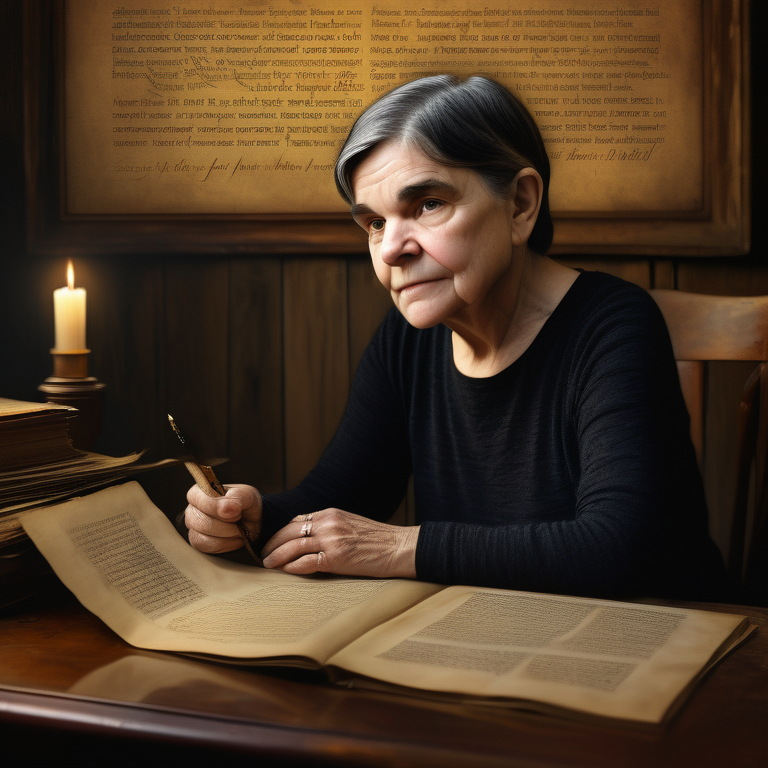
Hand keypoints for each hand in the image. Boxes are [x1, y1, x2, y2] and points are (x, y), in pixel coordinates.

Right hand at [185, 483, 261, 553]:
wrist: (252, 522)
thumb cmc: (246, 505)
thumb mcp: (248, 495)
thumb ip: (238, 497)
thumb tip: (225, 508)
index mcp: (201, 492)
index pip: (198, 499)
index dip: (216, 507)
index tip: (236, 511)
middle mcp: (193, 509)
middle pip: (201, 522)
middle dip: (226, 524)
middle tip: (239, 519)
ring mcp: (194, 527)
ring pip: (202, 537)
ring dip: (227, 535)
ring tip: (238, 529)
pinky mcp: (198, 542)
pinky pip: (207, 547)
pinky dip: (226, 544)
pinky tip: (234, 538)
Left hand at [261, 508, 418, 577]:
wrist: (399, 547)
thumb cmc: (377, 540)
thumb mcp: (350, 524)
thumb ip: (330, 527)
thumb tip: (309, 538)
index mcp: (330, 513)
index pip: (296, 521)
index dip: (281, 533)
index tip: (273, 543)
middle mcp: (328, 523)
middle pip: (289, 532)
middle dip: (272, 544)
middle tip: (263, 555)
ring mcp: (332, 539)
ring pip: (293, 546)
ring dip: (277, 556)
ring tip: (268, 565)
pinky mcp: (337, 557)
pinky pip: (306, 563)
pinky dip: (292, 567)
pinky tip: (286, 572)